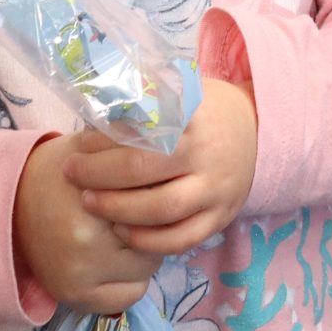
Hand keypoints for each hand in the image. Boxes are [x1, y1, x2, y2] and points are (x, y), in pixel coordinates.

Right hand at [13, 133, 162, 314]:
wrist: (10, 203)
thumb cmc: (64, 169)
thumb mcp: (96, 145)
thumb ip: (134, 147)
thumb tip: (173, 145)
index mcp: (94, 197)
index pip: (160, 203)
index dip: (160, 193)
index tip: (152, 188)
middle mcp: (86, 239)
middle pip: (157, 237)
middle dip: (154, 224)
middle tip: (138, 211)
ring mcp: (79, 272)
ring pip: (148, 267)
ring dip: (145, 253)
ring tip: (123, 234)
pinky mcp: (74, 296)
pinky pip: (130, 296)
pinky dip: (130, 280)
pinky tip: (115, 260)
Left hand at [62, 78, 257, 255]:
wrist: (259, 133)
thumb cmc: (206, 111)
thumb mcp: (183, 90)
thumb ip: (145, 97)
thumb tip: (95, 101)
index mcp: (194, 118)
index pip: (140, 129)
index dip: (104, 139)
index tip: (81, 142)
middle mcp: (206, 155)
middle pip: (143, 170)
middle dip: (98, 175)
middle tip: (72, 173)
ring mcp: (216, 190)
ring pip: (162, 210)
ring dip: (118, 209)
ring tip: (89, 203)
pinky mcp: (220, 218)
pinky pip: (181, 239)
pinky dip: (147, 241)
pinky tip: (121, 231)